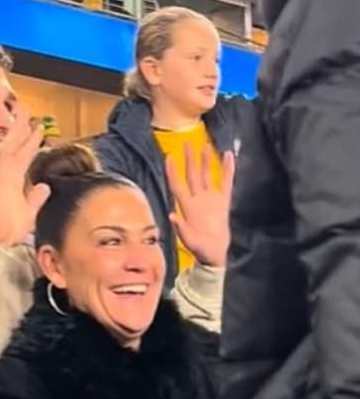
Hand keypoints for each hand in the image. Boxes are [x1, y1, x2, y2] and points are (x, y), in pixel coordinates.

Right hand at [0, 107, 50, 246]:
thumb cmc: (9, 230)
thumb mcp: (28, 212)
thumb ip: (36, 198)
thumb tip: (44, 187)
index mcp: (10, 183)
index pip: (21, 159)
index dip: (28, 145)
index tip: (35, 133)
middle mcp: (5, 175)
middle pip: (15, 147)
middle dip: (22, 130)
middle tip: (26, 112)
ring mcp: (2, 171)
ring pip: (13, 143)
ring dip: (20, 126)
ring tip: (25, 110)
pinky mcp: (2, 170)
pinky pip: (12, 147)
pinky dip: (17, 134)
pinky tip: (23, 121)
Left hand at [166, 144, 234, 267]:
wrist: (213, 255)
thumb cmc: (199, 249)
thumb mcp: (188, 240)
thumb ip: (181, 228)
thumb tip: (172, 216)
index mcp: (187, 207)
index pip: (178, 185)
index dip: (173, 172)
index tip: (169, 157)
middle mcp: (197, 200)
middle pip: (191, 175)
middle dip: (189, 160)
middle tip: (186, 143)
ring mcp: (210, 200)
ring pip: (207, 176)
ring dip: (206, 161)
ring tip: (205, 146)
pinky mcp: (223, 202)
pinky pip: (226, 182)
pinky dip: (227, 169)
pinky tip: (228, 156)